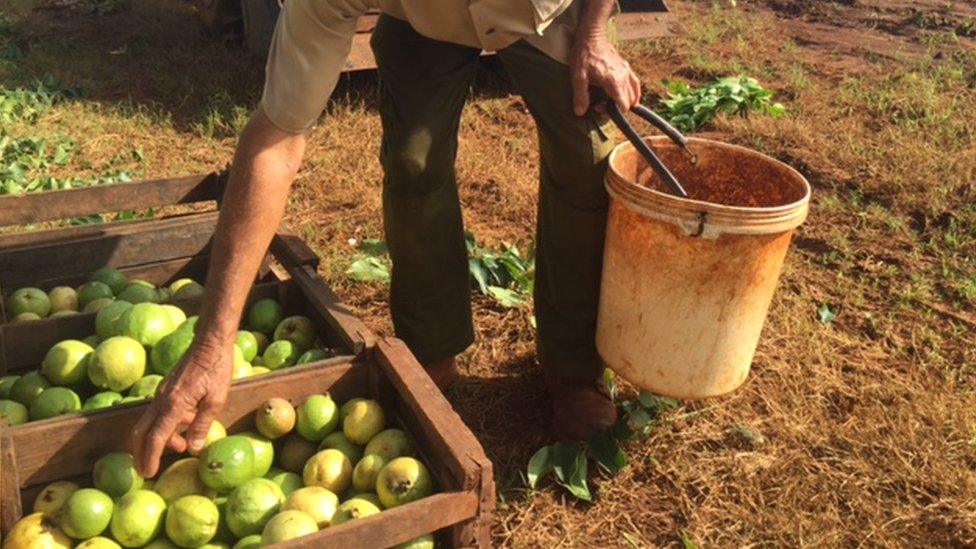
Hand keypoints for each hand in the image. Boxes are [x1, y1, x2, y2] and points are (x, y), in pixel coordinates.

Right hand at [132, 339, 232, 476]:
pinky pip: (159, 411)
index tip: (148, 473)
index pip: (156, 436)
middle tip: (146, 470)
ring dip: (158, 438)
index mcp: (174, 403)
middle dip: (142, 453)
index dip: (151, 456)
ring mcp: (162, 392)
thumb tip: (193, 448)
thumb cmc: (217, 368)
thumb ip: (203, 424)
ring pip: (150, 422)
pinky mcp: (166, 388)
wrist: (210, 342)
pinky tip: (185, 425)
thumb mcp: (216, 399)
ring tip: (179, 447)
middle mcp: (162, 398)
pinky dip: (165, 424)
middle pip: (143, 431)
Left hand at [569, 32, 640, 115]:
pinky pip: (635, 83)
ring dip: (623, 100)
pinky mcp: (626, 66)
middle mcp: (624, 77)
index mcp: (614, 81)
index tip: (598, 106)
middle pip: (628, 102)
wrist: (591, 36)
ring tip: (610, 99)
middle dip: (616, 107)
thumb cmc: (584, 55)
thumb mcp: (578, 77)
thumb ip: (580, 96)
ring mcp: (626, 71)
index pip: (623, 106)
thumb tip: (580, 112)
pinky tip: (628, 96)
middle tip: (600, 103)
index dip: (612, 112)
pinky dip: (633, 92)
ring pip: (633, 94)